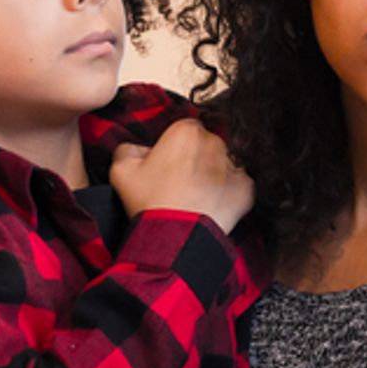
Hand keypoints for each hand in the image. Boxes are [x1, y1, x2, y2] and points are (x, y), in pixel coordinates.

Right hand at [109, 119, 254, 232]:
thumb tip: (139, 149)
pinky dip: (227, 194)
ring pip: (223, 164)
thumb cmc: (150, 202)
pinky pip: (237, 186)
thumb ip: (128, 148)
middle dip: (196, 158)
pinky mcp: (245, 189)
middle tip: (180, 182)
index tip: (169, 162)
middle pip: (206, 144)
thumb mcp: (121, 170)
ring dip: (213, 175)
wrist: (175, 237)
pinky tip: (210, 205)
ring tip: (195, 197)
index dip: (175, 146)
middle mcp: (214, 143)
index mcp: (185, 131)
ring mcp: (233, 166)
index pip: (184, 129)